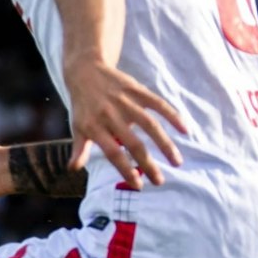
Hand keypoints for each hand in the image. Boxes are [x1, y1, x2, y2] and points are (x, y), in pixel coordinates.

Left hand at [63, 57, 186, 186]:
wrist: (85, 71)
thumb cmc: (82, 105)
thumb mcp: (77, 127)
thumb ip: (79, 148)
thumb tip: (72, 169)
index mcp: (94, 126)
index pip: (112, 152)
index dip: (125, 169)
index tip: (139, 185)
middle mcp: (110, 115)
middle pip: (133, 143)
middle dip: (148, 164)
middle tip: (160, 181)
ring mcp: (124, 101)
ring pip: (149, 125)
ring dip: (165, 144)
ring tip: (176, 161)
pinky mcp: (136, 89)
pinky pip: (157, 103)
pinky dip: (172, 115)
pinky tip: (184, 129)